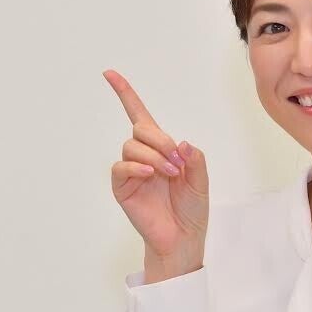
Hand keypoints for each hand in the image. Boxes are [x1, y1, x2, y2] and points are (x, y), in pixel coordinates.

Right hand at [104, 69, 208, 272]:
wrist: (182, 237)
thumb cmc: (190, 209)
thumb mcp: (201, 180)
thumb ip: (195, 159)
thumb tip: (182, 143)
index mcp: (160, 149)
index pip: (139, 115)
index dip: (125, 94)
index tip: (109, 74)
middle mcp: (142, 156)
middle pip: (140, 129)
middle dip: (160, 140)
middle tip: (176, 161)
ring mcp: (131, 171)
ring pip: (132, 146)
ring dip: (153, 156)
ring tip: (168, 174)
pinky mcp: (122, 187)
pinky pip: (121, 167)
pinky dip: (136, 167)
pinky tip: (150, 175)